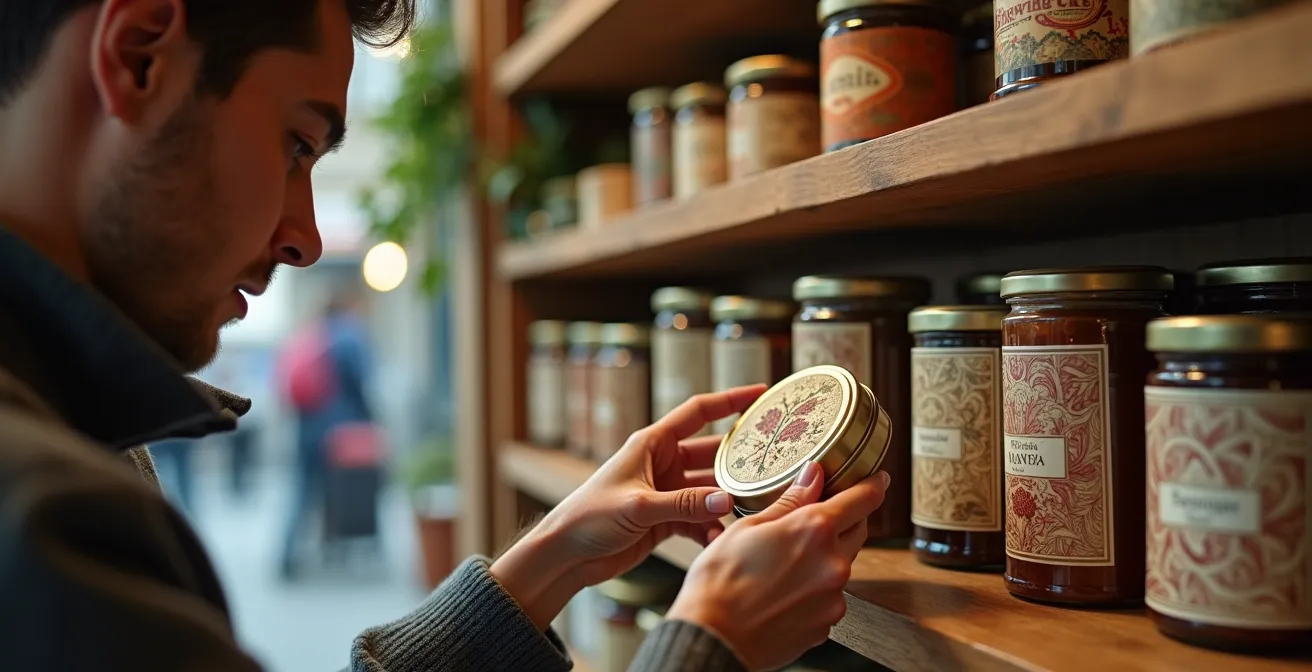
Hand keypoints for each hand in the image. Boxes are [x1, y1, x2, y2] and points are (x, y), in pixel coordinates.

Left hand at [491, 385, 766, 628]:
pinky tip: (723, 540)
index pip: (698, 412)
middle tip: (776, 461)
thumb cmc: (588, 517)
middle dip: (742, 459)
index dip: (731, 400)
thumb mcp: (638, 507)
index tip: (763, 394)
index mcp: (652, 443)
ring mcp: (666, 491)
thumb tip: (728, 500)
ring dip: (729, 500)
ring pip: (710, 489)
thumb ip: (683, 504)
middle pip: (712, 454)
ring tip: (756, 508)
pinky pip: (700, 518)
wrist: (566, 555)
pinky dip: (712, 528)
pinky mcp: (665, 519)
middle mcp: (662, 463)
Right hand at [665, 462, 889, 671]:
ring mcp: (834, 597)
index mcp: (814, 529)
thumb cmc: (720, 582)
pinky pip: (830, 597)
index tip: (878, 480)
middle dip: (845, 520)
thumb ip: (789, 500)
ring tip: (786, 563)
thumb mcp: (748, 527)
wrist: (714, 638)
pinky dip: (815, 589)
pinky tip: (785, 591)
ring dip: (825, 557)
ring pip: (841, 565)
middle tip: (821, 516)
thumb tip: (812, 475)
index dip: (873, 485)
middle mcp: (833, 563)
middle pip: (857, 531)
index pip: (862, 499)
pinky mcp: (828, 624)